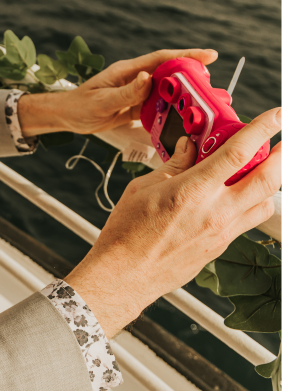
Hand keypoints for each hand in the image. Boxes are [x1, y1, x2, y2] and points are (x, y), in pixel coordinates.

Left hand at [18, 48, 217, 135]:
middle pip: (170, 74)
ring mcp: (136, 93)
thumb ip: (126, 92)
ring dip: (183, 98)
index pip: (162, 59)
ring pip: (166, 92)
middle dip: (192, 77)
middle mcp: (135, 79)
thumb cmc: (79, 106)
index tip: (210, 56)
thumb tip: (149, 78)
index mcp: (129, 71)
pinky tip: (181, 120)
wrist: (67, 117)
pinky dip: (170, 112)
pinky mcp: (134, 107)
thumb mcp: (102, 101)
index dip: (187, 56)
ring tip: (204, 105)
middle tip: (213, 86)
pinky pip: (157, 108)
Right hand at [65, 107, 280, 336]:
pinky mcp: (221, 247)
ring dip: (271, 183)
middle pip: (268, 180)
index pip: (238, 153)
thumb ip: (173, 165)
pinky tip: (239, 196)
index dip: (262, 129)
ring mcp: (222, 232)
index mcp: (193, 191)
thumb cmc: (127, 233)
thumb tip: (187, 147)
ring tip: (264, 170)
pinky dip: (252, 203)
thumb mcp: (143, 188)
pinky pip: (249, 221)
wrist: (124, 274)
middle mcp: (215, 212)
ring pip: (266, 203)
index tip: (275, 116)